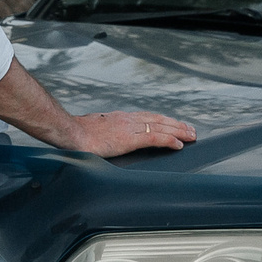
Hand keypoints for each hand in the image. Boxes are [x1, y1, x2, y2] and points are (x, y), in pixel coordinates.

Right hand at [64, 110, 196, 156]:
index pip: (148, 118)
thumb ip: (103, 134)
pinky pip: (154, 138)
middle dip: (176, 124)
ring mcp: (130, 128)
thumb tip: (103, 140)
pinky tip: (179, 144)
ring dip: (179, 131)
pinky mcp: (129, 138)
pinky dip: (169, 140)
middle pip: (159, 120)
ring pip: (161, 127)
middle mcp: (128, 120)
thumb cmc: (76, 133)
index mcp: (120, 118)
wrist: (70, 132)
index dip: (164, 121)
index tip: (174, 124)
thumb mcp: (94, 130)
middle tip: (191, 130)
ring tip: (191, 135)